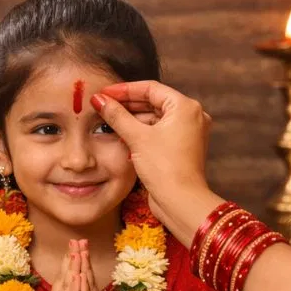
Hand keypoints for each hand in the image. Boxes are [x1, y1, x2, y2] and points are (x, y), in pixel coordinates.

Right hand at [33, 244, 80, 290]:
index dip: (69, 260)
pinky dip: (74, 289)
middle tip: (76, 240)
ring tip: (77, 252)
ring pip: (68, 287)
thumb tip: (68, 290)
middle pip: (65, 277)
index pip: (64, 277)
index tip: (74, 244)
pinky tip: (77, 277)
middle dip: (71, 258)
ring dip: (72, 268)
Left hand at [75, 240, 119, 290]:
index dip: (81, 262)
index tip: (76, 245)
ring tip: (80, 251)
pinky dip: (83, 288)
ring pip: (88, 287)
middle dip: (83, 258)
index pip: (84, 279)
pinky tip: (81, 277)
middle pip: (88, 278)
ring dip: (84, 268)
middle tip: (80, 239)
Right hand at [92, 82, 223, 243]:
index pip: (151, 88)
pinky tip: (123, 135)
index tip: (104, 92)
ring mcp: (187, 133)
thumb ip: (117, 115)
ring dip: (132, 119)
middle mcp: (191, 116)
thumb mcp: (137, 137)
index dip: (124, 89)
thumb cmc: (165, 168)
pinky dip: (142, 132)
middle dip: (127, 104)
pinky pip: (159, 132)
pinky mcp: (181, 148)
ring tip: (109, 120)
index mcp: (185, 107)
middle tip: (103, 104)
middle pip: (153, 102)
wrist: (181, 201)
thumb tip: (100, 100)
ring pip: (155, 118)